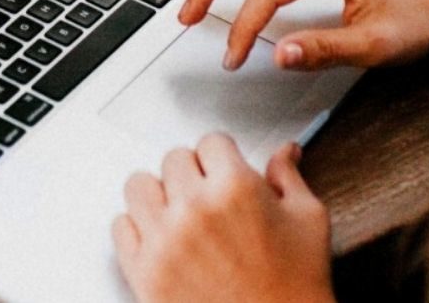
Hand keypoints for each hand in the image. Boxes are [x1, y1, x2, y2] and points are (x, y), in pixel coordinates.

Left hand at [112, 134, 333, 302]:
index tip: (224, 172)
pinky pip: (120, 226)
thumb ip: (288, 177)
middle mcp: (195, 207)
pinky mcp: (144, 272)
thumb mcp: (308, 222)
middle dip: (192, 175)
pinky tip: (161, 242)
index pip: (211, 141)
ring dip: (158, 196)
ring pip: (139, 185)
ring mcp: (165, 239)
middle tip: (208, 199)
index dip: (222, 158)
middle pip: (173, 159)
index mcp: (236, 187)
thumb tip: (284, 150)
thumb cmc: (297, 288)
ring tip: (178, 215)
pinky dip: (136, 230)